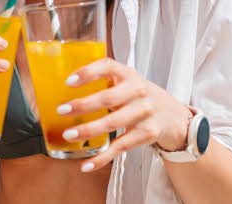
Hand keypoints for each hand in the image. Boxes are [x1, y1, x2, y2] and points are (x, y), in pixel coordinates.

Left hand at [57, 58, 192, 171]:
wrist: (172, 114)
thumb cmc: (137, 95)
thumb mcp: (125, 80)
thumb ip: (102, 79)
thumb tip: (59, 86)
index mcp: (127, 74)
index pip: (107, 66)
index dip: (87, 73)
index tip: (68, 81)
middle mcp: (138, 91)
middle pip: (108, 98)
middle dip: (83, 105)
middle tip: (62, 110)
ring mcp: (144, 113)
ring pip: (113, 123)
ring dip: (89, 130)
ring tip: (68, 135)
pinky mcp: (146, 134)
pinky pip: (120, 147)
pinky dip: (102, 158)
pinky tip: (86, 164)